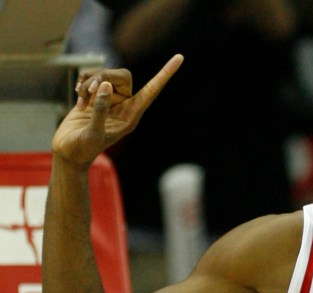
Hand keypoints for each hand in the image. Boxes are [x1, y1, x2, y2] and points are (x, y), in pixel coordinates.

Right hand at [51, 54, 183, 166]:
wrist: (68, 152)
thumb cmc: (82, 149)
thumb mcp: (93, 133)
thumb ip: (100, 110)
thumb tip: (106, 86)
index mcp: (131, 116)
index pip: (152, 91)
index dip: (165, 74)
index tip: (180, 57)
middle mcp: (123, 106)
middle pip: (122, 75)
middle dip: (103, 77)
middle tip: (89, 91)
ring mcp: (109, 100)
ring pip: (104, 74)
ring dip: (88, 82)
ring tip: (80, 100)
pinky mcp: (95, 96)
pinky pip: (92, 76)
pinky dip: (82, 82)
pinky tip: (77, 96)